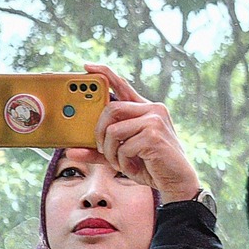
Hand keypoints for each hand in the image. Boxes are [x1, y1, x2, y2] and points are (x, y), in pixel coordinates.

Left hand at [86, 64, 201, 201]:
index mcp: (145, 109)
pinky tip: (134, 166)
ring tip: (121, 162)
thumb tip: (71, 151)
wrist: (177, 181)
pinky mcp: (154, 135)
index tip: (87, 67)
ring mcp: (155, 120)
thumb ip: (98, 151)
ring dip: (111, 151)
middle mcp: (152, 109)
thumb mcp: (120, 156)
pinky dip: (123, 161)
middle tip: (102, 148)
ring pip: (114, 130)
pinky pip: (123, 146)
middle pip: (111, 109)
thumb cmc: (150, 166)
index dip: (104, 73)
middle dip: (99, 132)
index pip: (122, 85)